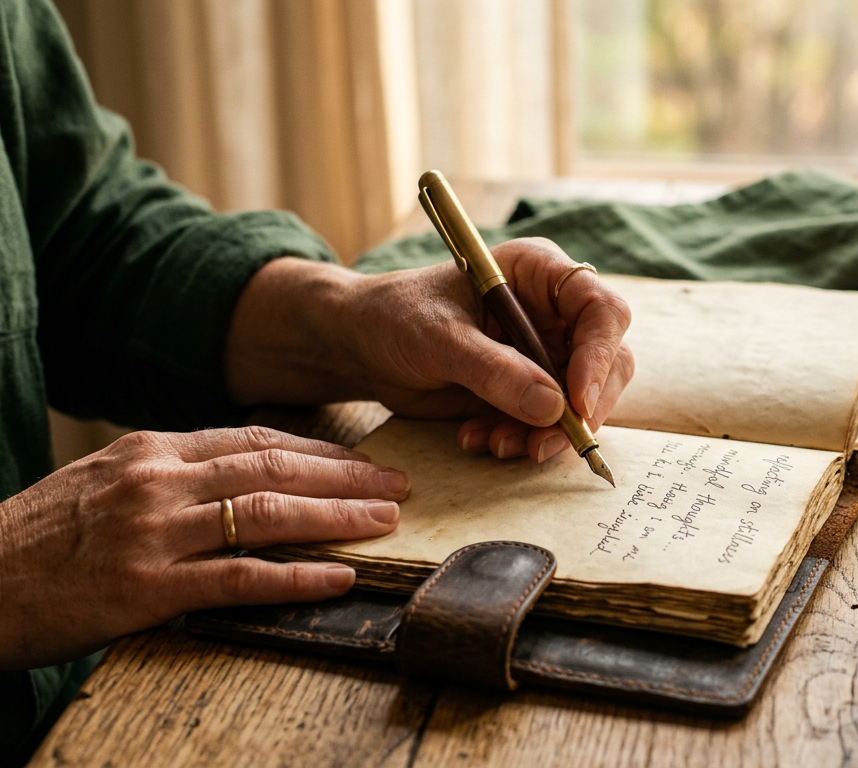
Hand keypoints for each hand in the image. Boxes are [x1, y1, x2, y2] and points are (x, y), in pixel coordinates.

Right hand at [0, 427, 406, 669]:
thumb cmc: (42, 539)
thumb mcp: (104, 484)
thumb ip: (171, 475)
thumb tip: (242, 478)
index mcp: (151, 451)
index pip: (254, 440)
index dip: (319, 451)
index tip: (364, 461)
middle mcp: (158, 481)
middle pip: (274, 469)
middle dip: (346, 477)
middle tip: (398, 484)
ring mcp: (153, 532)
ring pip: (267, 514)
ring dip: (336, 518)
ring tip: (386, 522)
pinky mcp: (147, 587)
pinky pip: (240, 578)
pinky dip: (297, 576)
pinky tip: (339, 577)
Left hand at [225, 238, 634, 462]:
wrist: (361, 346)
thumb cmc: (394, 318)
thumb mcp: (438, 339)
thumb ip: (494, 371)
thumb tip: (553, 407)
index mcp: (540, 274)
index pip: (602, 311)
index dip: (599, 357)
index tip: (576, 404)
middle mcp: (554, 311)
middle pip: (607, 362)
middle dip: (579, 409)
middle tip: (542, 444)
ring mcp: (545, 352)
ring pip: (583, 401)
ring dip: (548, 433)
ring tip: (496, 445)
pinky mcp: (530, 389)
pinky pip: (551, 423)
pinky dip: (524, 440)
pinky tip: (480, 440)